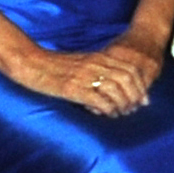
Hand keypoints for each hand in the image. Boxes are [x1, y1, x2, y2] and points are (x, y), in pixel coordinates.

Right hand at [37, 37, 163, 115]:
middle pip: (128, 79)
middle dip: (136, 96)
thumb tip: (111, 84)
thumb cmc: (53, 65)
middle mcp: (95, 65)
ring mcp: (84, 76)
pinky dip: (108, 109)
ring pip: (117, 90)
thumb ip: (96, 68)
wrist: (29, 62)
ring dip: (123, 105)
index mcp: (98, 57)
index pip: (130, 69)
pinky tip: (107, 115)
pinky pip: (99, 100)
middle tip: (135, 109)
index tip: (144, 99)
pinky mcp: (73, 88)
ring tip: (122, 113)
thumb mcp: (80, 62)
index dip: (141, 86)